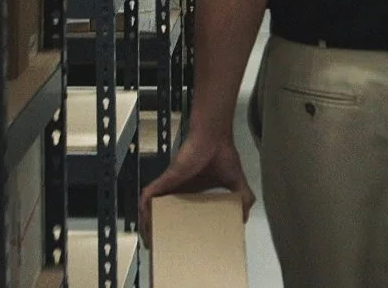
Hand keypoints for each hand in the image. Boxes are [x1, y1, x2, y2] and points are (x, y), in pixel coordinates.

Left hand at [138, 129, 254, 245]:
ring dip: (148, 224)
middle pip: (164, 213)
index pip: (181, 214)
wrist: (214, 137)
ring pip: (152, 208)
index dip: (178, 228)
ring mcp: (170, 185)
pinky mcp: (166, 180)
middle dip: (160, 231)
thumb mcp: (237, 183)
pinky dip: (144, 211)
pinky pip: (148, 197)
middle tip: (160, 249)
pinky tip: (144, 225)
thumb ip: (243, 198)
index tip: (179, 244)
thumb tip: (244, 218)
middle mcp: (179, 190)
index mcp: (192, 192)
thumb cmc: (223, 155)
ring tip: (150, 243)